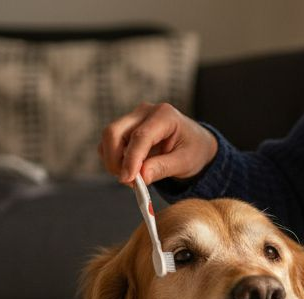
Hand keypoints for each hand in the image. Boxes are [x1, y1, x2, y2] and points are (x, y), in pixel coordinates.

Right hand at [97, 102, 217, 183]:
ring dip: (113, 162)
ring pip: (108, 138)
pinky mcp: (125, 128)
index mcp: (164, 115)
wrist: (195, 144)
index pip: (140, 136)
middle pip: (114, 132)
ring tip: (133, 179)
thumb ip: (163, 168)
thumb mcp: (185, 162)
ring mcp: (133, 118)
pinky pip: (108, 144)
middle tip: (129, 182)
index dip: (132, 159)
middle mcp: (145, 111)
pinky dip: (113, 160)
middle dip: (115, 160)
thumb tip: (141, 176)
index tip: (128, 180)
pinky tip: (130, 170)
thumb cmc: (193, 150)